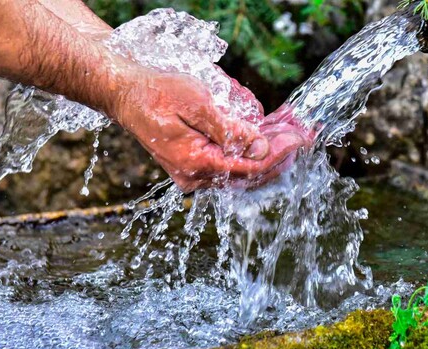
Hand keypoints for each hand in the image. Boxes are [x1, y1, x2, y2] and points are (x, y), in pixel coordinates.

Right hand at [108, 70, 307, 191]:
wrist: (125, 93)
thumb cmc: (157, 93)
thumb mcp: (197, 103)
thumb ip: (230, 129)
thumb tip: (261, 148)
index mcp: (195, 164)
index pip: (250, 168)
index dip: (279, 154)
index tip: (301, 138)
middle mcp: (195, 177)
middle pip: (250, 174)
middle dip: (279, 155)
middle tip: (302, 135)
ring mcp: (194, 174)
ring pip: (242, 170)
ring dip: (267, 152)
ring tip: (288, 132)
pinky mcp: (194, 165)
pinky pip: (229, 163)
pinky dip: (249, 151)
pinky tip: (264, 135)